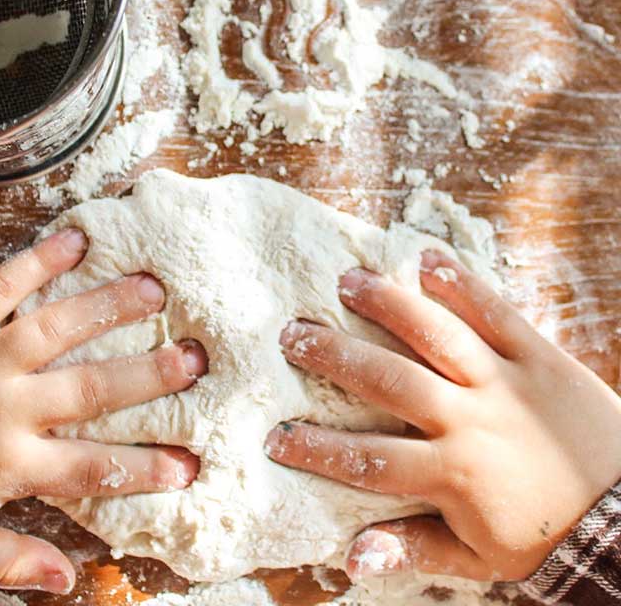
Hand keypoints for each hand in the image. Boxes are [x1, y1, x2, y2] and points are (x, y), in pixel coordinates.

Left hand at [0, 229, 206, 592]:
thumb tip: (69, 582)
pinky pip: (2, 288)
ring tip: (154, 289)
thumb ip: (10, 562)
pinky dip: (38, 262)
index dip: (143, 467)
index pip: (93, 467)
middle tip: (195, 359)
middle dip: (149, 375)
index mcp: (14, 462)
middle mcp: (11, 407)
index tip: (189, 464)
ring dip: (108, 308)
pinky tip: (75, 238)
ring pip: (58, 330)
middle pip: (92, 390)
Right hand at [266, 249, 620, 581]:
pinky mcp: (539, 356)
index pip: (367, 461)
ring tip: (346, 281)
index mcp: (450, 475)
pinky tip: (426, 259)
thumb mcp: (479, 561)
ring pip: (435, 335)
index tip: (275, 435)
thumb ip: (415, 550)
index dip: (316, 448)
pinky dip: (461, 284)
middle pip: (388, 382)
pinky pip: (496, 312)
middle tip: (293, 334)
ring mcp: (505, 382)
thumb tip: (352, 557)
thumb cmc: (545, 538)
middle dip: (334, 357)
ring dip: (387, 306)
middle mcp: (468, 421)